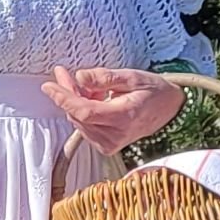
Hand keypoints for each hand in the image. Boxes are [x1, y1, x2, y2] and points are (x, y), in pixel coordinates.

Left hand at [46, 67, 182, 157]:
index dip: (63, 98)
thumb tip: (79, 77)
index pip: (84, 111)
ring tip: (90, 86)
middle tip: (63, 73)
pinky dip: (84, 111)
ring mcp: (110, 143)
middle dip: (67, 93)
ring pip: (79, 120)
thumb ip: (104, 77)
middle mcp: (115, 135)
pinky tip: (95, 99)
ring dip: (77, 101)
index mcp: (123, 117)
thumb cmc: (154, 92)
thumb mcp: (133, 77)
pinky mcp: (106, 146)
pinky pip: (85, 126)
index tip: (49, 86)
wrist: (171, 110)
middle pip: (78, 115)